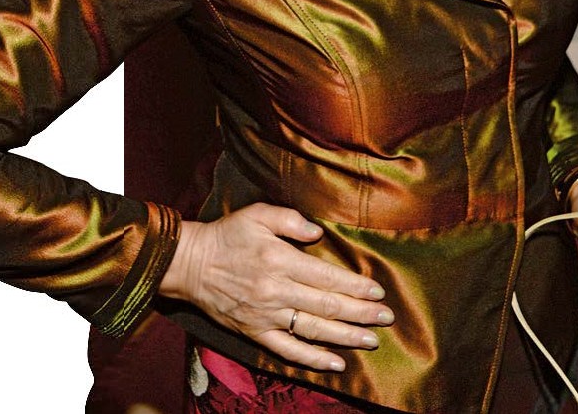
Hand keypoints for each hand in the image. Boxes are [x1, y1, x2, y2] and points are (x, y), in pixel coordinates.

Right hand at [159, 203, 392, 371]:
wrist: (191, 265)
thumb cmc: (228, 235)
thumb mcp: (258, 214)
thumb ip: (290, 220)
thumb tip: (318, 232)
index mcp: (280, 261)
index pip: (327, 277)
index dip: (355, 285)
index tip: (378, 291)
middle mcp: (276, 291)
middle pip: (327, 306)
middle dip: (360, 312)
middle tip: (387, 317)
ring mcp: (266, 316)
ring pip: (314, 330)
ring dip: (346, 336)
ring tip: (371, 340)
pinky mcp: (255, 333)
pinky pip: (288, 351)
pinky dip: (313, 359)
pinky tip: (336, 363)